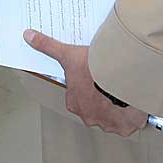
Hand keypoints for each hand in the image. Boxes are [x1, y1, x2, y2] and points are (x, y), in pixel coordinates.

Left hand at [22, 30, 145, 135]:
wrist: (120, 79)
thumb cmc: (94, 70)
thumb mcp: (68, 55)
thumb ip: (48, 46)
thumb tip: (28, 36)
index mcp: (76, 103)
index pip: (78, 96)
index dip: (85, 85)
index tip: (93, 76)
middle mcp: (90, 117)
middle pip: (95, 108)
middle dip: (101, 98)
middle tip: (109, 81)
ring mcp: (109, 124)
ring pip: (113, 116)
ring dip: (117, 106)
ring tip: (123, 89)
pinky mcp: (126, 126)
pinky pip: (130, 122)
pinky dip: (133, 114)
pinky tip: (134, 100)